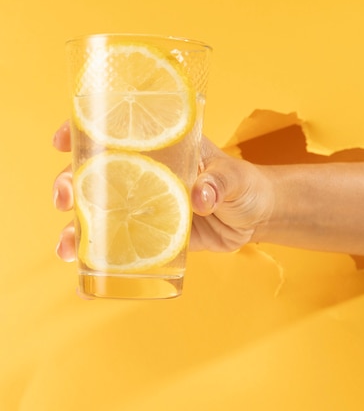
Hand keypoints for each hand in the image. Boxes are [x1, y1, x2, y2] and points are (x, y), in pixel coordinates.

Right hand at [53, 122, 271, 258]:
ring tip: (66, 248)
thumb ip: (220, 182)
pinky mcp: (150, 237)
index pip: (115, 131)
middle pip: (94, 174)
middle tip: (63, 198)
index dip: (82, 132)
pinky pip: (120, 248)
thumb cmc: (245, 185)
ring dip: (75, 228)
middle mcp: (144, 174)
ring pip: (98, 213)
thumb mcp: (236, 177)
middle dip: (68, 183)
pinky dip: (99, 263)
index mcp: (160, 148)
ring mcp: (143, 207)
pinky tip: (83, 279)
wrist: (255, 218)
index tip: (62, 141)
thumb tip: (200, 196)